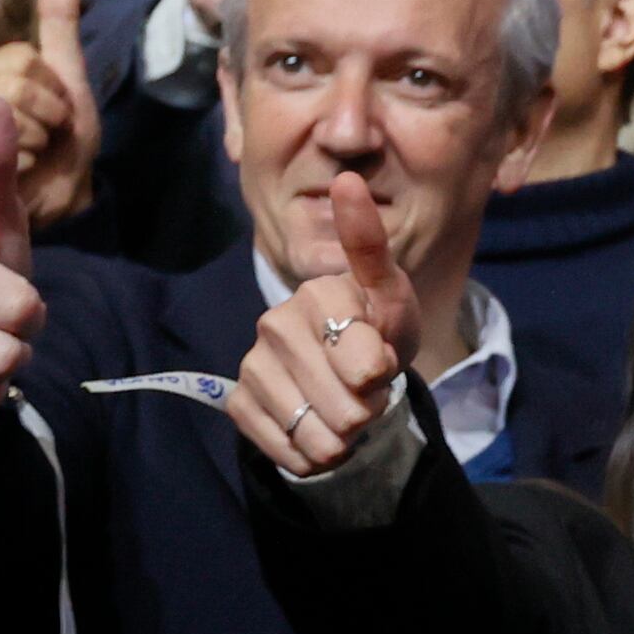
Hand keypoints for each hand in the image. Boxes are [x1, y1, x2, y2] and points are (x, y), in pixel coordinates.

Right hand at [230, 173, 417, 478]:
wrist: (356, 374)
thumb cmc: (380, 329)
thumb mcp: (393, 295)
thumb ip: (372, 250)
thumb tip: (347, 179)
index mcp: (316, 293)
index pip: (366, 365)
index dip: (384, 375)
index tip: (382, 360)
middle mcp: (274, 323)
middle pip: (346, 406)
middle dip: (368, 408)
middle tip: (365, 389)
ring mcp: (253, 363)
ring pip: (318, 434)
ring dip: (345, 435)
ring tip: (344, 409)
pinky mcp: (240, 401)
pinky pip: (287, 450)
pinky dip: (313, 454)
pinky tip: (318, 430)